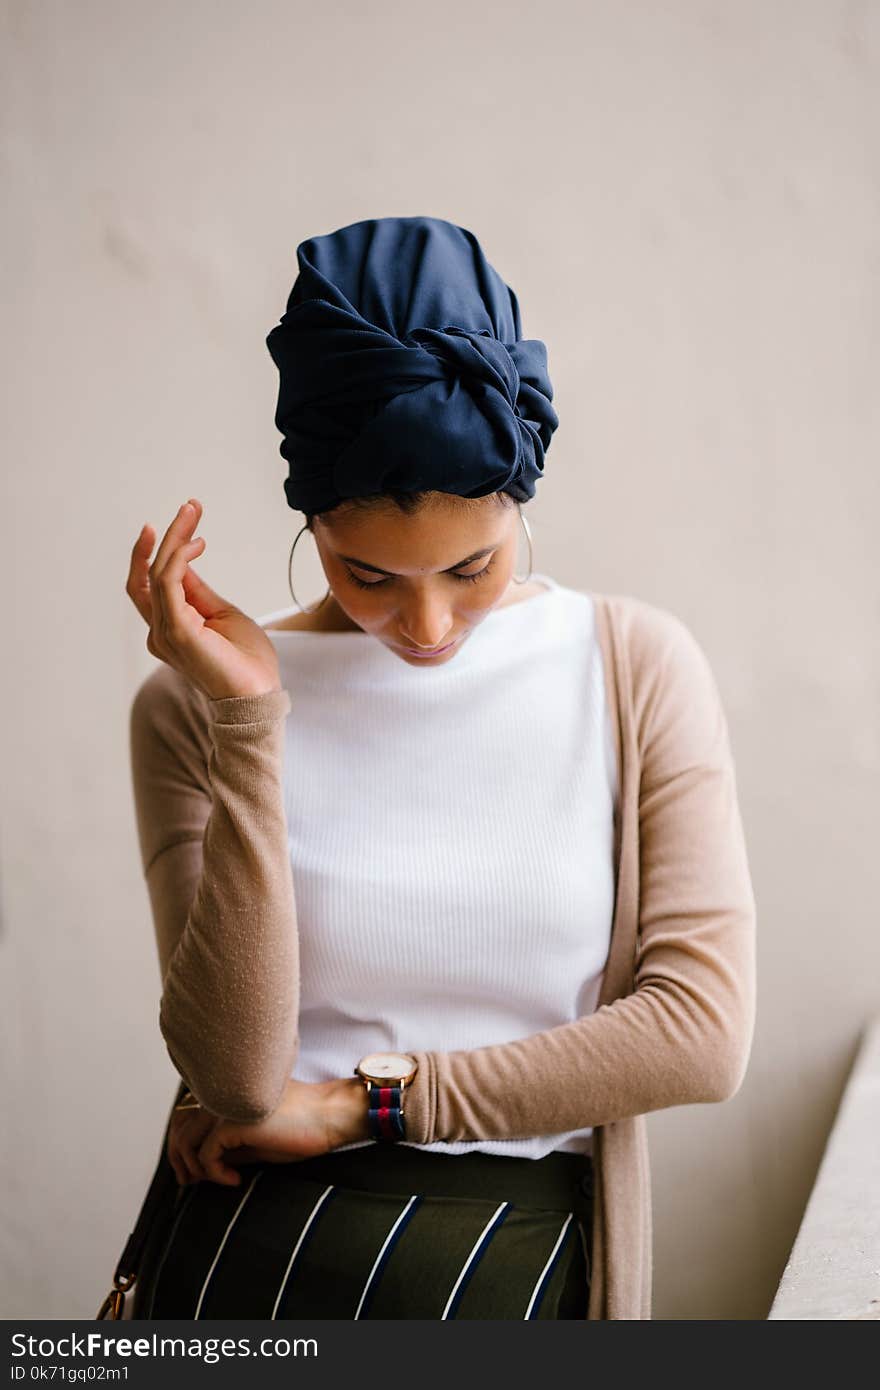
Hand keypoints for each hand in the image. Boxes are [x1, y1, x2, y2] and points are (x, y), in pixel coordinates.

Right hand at [125, 497, 282, 700]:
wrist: (258, 694)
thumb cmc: (245, 660)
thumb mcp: (221, 613)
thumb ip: (197, 591)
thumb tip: (183, 562)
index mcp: (169, 629)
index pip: (150, 584)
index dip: (157, 551)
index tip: (183, 521)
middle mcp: (159, 632)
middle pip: (144, 576)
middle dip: (161, 538)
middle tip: (188, 507)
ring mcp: (164, 633)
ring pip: (156, 574)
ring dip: (173, 539)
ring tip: (193, 515)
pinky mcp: (177, 632)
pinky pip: (167, 584)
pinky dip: (177, 558)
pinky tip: (197, 544)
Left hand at [167, 1078, 369, 1187]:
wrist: (327, 1117)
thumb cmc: (298, 1128)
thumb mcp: (253, 1140)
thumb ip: (226, 1146)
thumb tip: (197, 1167)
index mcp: (226, 1092)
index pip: (183, 1115)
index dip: (180, 1146)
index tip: (191, 1174)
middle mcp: (221, 1094)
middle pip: (178, 1126)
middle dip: (178, 1159)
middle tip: (190, 1184)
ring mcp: (225, 1105)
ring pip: (185, 1140)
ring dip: (194, 1168)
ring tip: (217, 1182)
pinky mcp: (233, 1122)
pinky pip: (206, 1155)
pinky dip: (216, 1174)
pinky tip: (236, 1179)